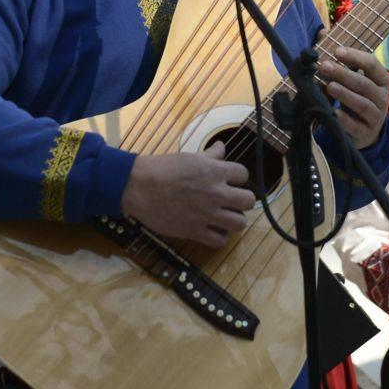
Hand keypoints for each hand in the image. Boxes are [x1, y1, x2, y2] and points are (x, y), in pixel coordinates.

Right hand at [119, 142, 254, 247]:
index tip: (229, 181)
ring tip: (224, 218)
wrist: (139, 187)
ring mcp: (207, 214)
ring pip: (239, 223)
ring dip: (234, 220)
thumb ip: (210, 155)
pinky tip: (211, 230)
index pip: (244, 174)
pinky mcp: (195, 231)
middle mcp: (216, 194)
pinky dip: (218, 236)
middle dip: (242, 200)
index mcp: (215, 172)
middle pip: (248, 201)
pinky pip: (220, 241)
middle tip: (231, 201)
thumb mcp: (189, 157)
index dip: (238, 178)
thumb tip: (221, 147)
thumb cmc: (162, 168)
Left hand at [318, 46, 388, 148]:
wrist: (366, 131)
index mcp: (381, 80)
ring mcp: (375, 116)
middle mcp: (382, 97)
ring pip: (362, 104)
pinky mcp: (365, 132)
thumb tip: (322, 32)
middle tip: (324, 66)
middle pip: (364, 84)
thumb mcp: (353, 79)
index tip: (336, 51)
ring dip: (345, 94)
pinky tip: (333, 112)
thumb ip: (339, 58)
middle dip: (344, 74)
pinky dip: (345, 119)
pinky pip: (356, 126)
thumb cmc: (357, 97)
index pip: (372, 64)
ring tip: (329, 86)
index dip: (355, 57)